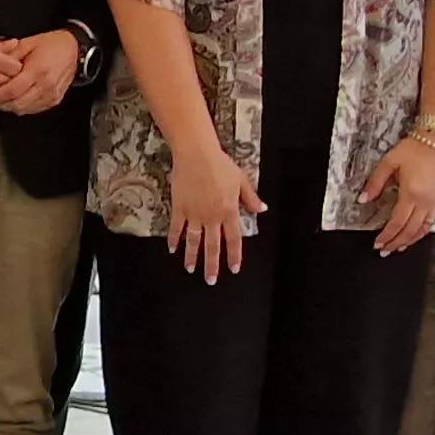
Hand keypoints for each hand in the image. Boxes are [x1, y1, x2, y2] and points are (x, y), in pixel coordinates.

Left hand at [0, 30, 82, 116]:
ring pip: (26, 109)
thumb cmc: (53, 44)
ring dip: (10, 107)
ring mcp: (52, 93)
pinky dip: (23, 107)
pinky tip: (16, 101)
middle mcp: (46, 84)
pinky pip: (35, 109)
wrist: (74, 49)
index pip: (12, 90)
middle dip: (0, 103)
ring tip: (1, 100)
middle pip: (17, 102)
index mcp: (37, 70)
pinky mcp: (55, 99)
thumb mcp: (28, 43)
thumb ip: (10, 55)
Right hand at [165, 140, 261, 284]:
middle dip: (212, 265)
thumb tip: (262, 209)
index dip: (234, 255)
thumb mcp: (241, 180)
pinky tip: (172, 248)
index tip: (234, 269)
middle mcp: (211, 216)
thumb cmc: (220, 164)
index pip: (233, 239)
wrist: (197, 154)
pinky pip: (177, 227)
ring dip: (192, 256)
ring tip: (190, 269)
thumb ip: (250, 198)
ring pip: (193, 241)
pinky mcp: (180, 207)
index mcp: (229, 211)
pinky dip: (174, 239)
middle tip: (210, 280)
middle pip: (212, 246)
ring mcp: (194, 214)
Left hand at [360, 133, 434, 254]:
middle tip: (386, 250)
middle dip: (397, 242)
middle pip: (410, 230)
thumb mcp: (389, 162)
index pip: (397, 222)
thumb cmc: (416, 148)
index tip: (378, 243)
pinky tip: (418, 233)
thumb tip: (364, 199)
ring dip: (411, 240)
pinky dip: (425, 230)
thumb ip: (375, 182)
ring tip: (400, 246)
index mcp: (412, 194)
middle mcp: (426, 202)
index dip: (387, 235)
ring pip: (424, 229)